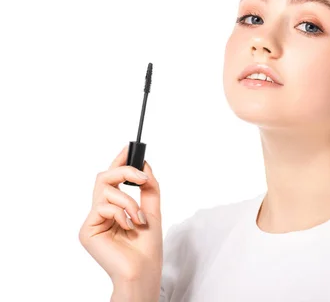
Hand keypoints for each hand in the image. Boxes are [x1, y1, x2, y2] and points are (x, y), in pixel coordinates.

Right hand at [79, 145, 162, 290]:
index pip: (113, 179)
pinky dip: (121, 212)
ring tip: (138, 218)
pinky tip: (128, 226)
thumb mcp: (153, 211)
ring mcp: (93, 221)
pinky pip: (103, 206)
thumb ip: (149, 188)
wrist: (143, 270)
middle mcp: (101, 213)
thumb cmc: (147, 248)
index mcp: (115, 208)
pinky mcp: (87, 230)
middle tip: (141, 177)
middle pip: (104, 177)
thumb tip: (145, 164)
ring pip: (105, 189)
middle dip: (124, 171)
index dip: (120, 161)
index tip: (130, 147)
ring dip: (129, 201)